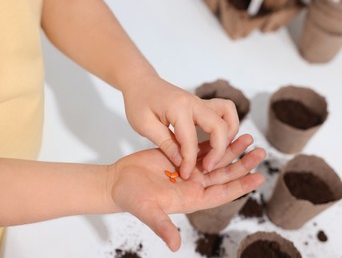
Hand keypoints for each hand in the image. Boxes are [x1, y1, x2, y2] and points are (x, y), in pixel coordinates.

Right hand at [107, 134, 264, 250]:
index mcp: (191, 198)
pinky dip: (213, 141)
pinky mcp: (179, 155)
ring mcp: (187, 170)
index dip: (241, 186)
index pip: (223, 193)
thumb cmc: (131, 197)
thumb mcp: (147, 211)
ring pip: (215, 159)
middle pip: (224, 174)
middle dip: (243, 164)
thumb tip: (175, 246)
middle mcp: (193, 184)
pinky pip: (201, 148)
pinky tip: (224, 132)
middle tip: (261, 152)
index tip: (259, 177)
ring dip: (232, 150)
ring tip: (248, 139)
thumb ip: (162, 227)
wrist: (118, 181)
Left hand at [122, 76, 238, 178]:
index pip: (190, 140)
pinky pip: (224, 112)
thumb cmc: (138, 102)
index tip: (185, 175)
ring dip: (229, 135)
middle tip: (207, 168)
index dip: (190, 161)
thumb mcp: (144, 125)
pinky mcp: (202, 105)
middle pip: (220, 127)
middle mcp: (194, 102)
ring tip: (217, 153)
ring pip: (228, 115)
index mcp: (178, 108)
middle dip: (218, 151)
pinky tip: (216, 141)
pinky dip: (226, 126)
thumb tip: (181, 162)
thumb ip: (164, 143)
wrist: (141, 82)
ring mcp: (201, 102)